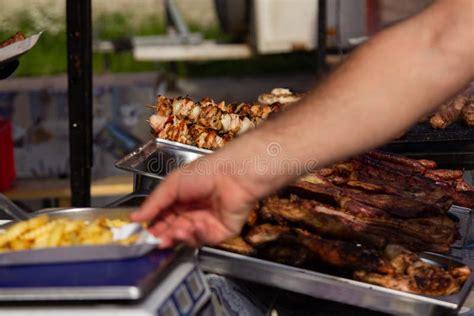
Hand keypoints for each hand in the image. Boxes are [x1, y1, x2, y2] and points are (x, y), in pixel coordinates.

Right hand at [130, 160, 256, 247]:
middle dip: (165, 236)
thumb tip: (134, 218)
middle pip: (174, 232)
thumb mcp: (172, 184)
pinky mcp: (221, 232)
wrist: (232, 175)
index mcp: (181, 201)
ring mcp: (207, 224)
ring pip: (188, 238)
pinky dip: (198, 235)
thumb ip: (153, 203)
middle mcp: (193, 213)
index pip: (163, 219)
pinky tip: (196, 225)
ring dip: (180, 235)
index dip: (154, 227)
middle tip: (158, 239)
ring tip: (178, 229)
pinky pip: (205, 240)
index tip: (144, 234)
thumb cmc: (204, 173)